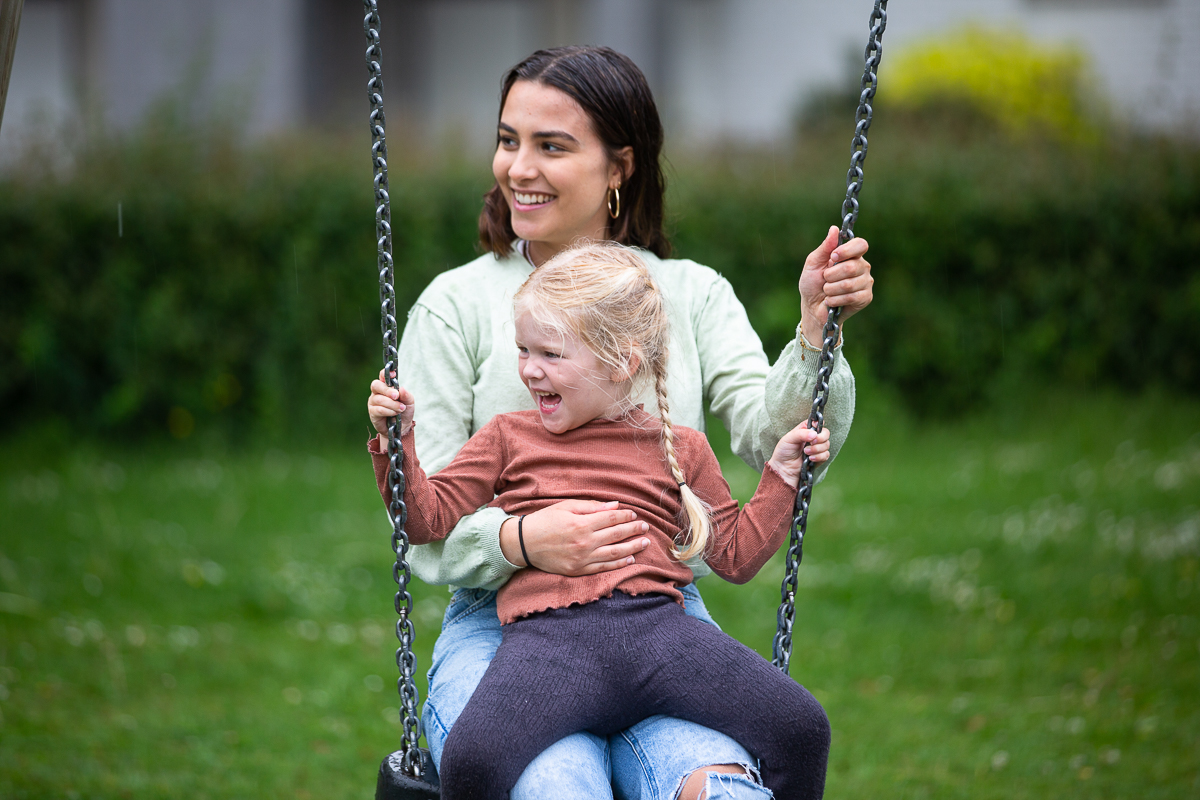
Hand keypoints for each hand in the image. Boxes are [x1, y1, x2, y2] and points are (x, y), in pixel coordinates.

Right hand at [368, 370, 414, 438]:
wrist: (402, 427)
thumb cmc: (404, 411)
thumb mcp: (409, 402)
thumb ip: (406, 395)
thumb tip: (401, 389)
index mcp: (386, 386)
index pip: (382, 376)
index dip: (385, 373)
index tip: (393, 374)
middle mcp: (378, 392)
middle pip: (376, 385)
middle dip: (387, 390)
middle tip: (396, 396)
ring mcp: (373, 402)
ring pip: (379, 399)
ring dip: (392, 404)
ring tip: (401, 409)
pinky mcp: (372, 412)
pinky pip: (378, 409)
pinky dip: (388, 411)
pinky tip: (394, 413)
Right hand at [499, 500, 651, 574]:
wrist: (524, 543)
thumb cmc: (545, 520)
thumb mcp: (566, 506)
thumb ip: (592, 506)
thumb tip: (615, 506)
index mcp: (581, 523)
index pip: (611, 519)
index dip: (626, 517)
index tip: (635, 516)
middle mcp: (584, 541)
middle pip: (616, 535)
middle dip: (634, 531)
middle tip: (646, 527)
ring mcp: (582, 558)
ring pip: (614, 553)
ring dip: (632, 548)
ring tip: (644, 543)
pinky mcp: (578, 570)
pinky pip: (603, 568)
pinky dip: (618, 564)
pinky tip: (629, 559)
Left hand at [766, 420, 831, 486]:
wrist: (783, 468)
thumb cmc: (784, 451)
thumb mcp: (789, 439)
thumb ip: (801, 434)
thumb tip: (814, 434)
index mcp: (805, 430)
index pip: (817, 422)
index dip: (818, 424)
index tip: (814, 430)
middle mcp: (812, 438)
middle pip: (826, 433)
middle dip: (820, 438)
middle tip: (812, 442)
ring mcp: (816, 448)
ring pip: (827, 444)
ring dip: (817, 449)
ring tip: (806, 452)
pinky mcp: (819, 458)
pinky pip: (826, 455)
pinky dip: (819, 456)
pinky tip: (810, 459)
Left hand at [798, 226, 873, 345]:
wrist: (812, 307)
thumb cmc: (812, 283)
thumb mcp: (814, 263)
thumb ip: (825, 247)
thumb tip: (834, 229)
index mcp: (851, 255)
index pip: (861, 245)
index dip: (847, 250)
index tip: (832, 257)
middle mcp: (862, 267)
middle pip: (852, 266)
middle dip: (831, 275)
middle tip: (825, 280)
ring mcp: (866, 282)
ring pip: (850, 283)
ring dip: (831, 289)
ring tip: (827, 291)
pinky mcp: (866, 297)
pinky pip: (852, 296)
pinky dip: (835, 300)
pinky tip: (831, 301)